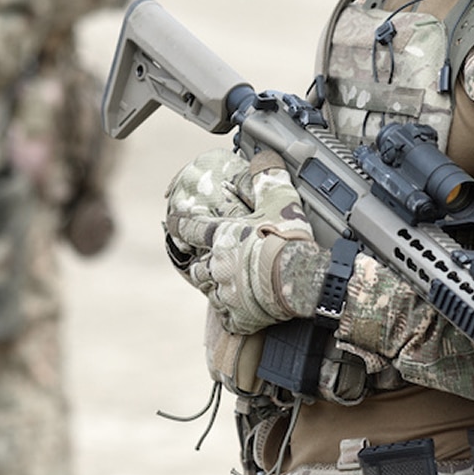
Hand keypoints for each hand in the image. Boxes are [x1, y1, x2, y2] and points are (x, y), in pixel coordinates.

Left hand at [166, 147, 314, 333]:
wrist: (302, 278)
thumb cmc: (288, 239)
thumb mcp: (280, 199)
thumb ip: (267, 178)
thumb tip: (263, 157)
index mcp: (222, 236)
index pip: (190, 228)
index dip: (179, 224)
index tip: (172, 222)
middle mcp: (218, 265)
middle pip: (197, 267)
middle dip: (202, 264)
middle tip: (211, 261)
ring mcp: (226, 293)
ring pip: (210, 292)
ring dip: (216, 287)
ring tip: (227, 286)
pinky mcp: (239, 316)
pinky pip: (229, 317)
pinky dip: (233, 314)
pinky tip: (241, 311)